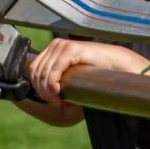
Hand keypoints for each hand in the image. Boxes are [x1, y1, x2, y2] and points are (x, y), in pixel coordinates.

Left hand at [26, 39, 143, 104]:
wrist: (117, 65)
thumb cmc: (95, 74)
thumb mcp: (70, 77)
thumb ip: (55, 81)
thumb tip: (36, 95)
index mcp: (53, 50)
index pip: (32, 69)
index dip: (37, 87)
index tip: (51, 100)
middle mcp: (55, 45)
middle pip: (35, 72)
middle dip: (42, 92)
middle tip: (56, 102)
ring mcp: (62, 46)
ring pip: (42, 74)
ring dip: (47, 91)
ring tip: (59, 101)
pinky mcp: (70, 49)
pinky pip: (53, 71)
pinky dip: (52, 85)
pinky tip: (59, 94)